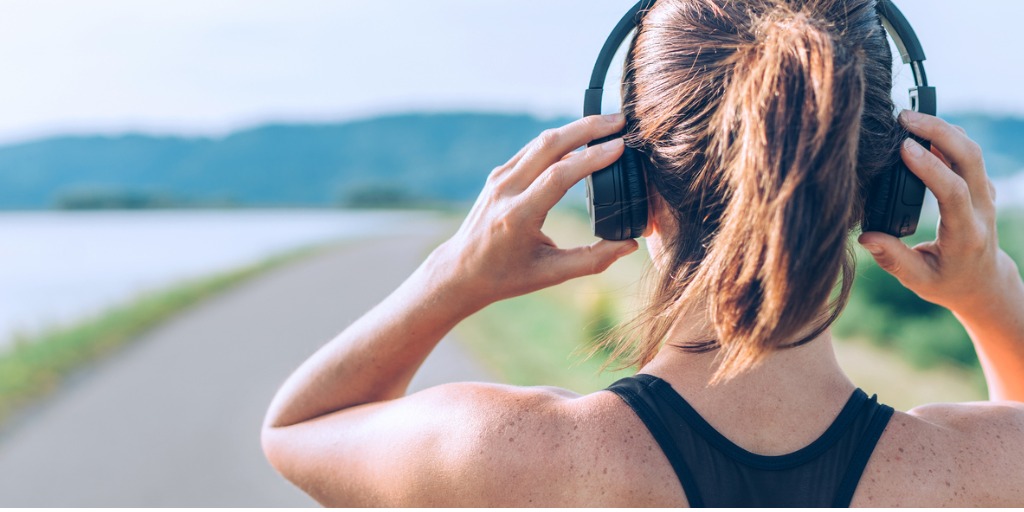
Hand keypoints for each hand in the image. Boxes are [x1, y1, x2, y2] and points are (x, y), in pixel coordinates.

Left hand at [428, 114, 638, 310]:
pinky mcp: (499, 174)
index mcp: (518, 216)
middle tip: (620, 120)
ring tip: (608, 124)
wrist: (461, 270)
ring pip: (541, 141)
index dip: (591, 157)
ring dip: (575, 128)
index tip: (620, 146)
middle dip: (588, 127)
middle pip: (549, 144)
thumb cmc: (506, 276)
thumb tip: (630, 244)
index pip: (558, 175)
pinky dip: (560, 139)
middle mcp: (506, 191)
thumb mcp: (550, 274)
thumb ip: (592, 260)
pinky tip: (582, 137)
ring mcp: (500, 178)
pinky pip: (533, 149)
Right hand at [858, 110, 1019, 316]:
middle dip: (938, 131)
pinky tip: (920, 130)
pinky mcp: (979, 185)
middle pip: (970, 157)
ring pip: (971, 150)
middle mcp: (982, 209)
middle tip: (904, 117)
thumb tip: (865, 237)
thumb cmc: (948, 282)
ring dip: (942, 128)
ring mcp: (985, 194)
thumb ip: (892, 259)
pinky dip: (946, 135)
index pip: (953, 192)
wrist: (984, 283)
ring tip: (908, 118)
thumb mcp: (918, 280)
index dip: (929, 166)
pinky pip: (967, 153)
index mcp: (967, 234)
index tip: (903, 147)